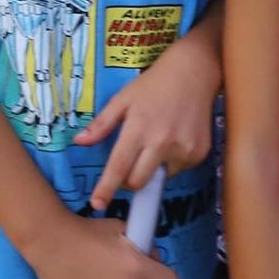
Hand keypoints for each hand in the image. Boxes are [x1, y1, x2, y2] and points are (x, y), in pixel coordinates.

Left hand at [73, 32, 220, 209]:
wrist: (193, 73)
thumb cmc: (152, 85)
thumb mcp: (122, 99)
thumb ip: (101, 124)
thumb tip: (79, 142)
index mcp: (139, 128)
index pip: (118, 166)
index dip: (106, 188)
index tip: (97, 205)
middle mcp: (162, 142)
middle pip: (138, 181)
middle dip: (128, 181)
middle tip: (127, 165)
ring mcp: (184, 149)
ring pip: (159, 177)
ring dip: (151, 168)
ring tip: (155, 139)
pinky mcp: (199, 153)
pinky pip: (178, 169)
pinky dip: (170, 161)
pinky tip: (172, 138)